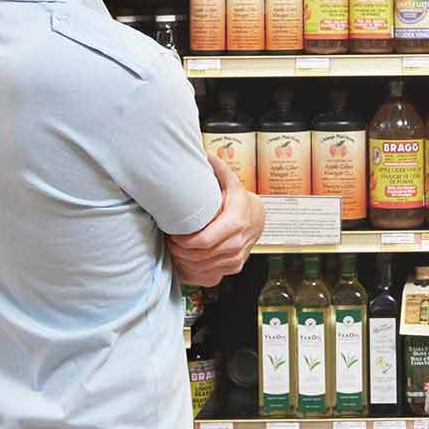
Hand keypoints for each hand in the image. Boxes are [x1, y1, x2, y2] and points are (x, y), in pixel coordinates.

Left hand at [168, 153, 263, 286]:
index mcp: (235, 223)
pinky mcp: (234, 267)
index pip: (204, 241)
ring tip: (176, 251)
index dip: (184, 242)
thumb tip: (204, 152)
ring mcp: (236, 258)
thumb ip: (218, 168)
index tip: (173, 236)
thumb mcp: (231, 183)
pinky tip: (187, 260)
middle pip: (201, 256)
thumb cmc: (239, 201)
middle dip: (181, 252)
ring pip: (204, 268)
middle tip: (170, 242)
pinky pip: (210, 275)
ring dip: (186, 262)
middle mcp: (237, 243)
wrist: (257, 218)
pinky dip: (195, 271)